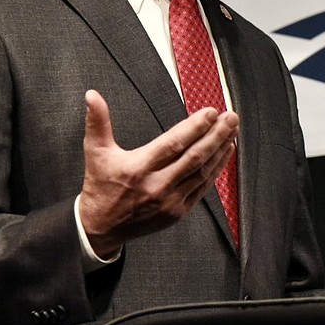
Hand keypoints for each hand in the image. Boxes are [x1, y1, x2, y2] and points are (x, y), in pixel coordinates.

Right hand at [77, 89, 237, 257]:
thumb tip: (92, 96)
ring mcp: (170, 201)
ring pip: (202, 172)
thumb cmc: (101, 186)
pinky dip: (217, 170)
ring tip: (232, 131)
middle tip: (231, 117)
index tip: (210, 112)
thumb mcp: (95, 152)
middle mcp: (157, 186)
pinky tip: (225, 154)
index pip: (173, 144)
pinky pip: (202, 188)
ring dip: (220, 150)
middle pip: (194, 157)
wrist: (101, 228)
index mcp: (138, 169)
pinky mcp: (178, 212)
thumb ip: (97, 122)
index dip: (194, 127)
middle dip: (216, 135)